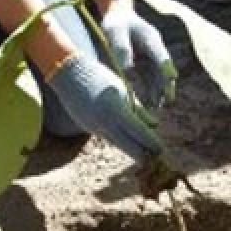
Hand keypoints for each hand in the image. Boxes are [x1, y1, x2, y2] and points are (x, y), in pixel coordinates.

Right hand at [48, 53, 163, 160]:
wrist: (69, 74)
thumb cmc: (101, 78)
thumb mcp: (123, 91)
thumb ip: (139, 109)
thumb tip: (154, 125)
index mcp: (117, 110)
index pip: (140, 134)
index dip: (152, 144)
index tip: (161, 150)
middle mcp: (106, 123)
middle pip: (130, 148)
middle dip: (144, 154)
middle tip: (154, 156)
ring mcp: (95, 128)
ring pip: (119, 144)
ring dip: (131, 147)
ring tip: (143, 149)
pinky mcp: (88, 128)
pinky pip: (108, 137)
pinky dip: (119, 138)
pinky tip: (126, 138)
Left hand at [100, 4, 176, 109]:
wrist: (117, 14)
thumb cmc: (116, 23)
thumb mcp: (115, 33)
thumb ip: (122, 49)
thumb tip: (128, 71)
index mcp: (150, 38)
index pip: (161, 56)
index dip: (166, 69)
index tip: (170, 81)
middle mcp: (155, 48)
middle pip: (163, 68)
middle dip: (165, 85)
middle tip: (165, 102)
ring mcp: (151, 55)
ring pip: (158, 75)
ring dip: (159, 90)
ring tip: (157, 107)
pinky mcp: (146, 61)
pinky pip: (150, 77)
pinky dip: (151, 88)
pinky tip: (150, 102)